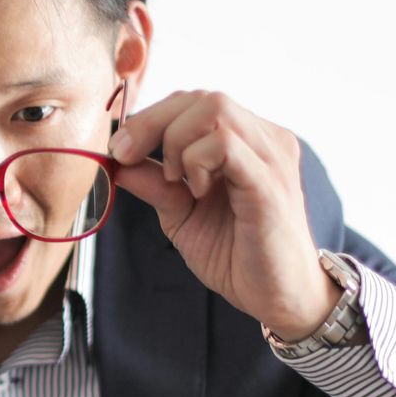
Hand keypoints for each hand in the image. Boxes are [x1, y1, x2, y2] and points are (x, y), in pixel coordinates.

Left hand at [108, 91, 336, 339]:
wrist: (278, 298)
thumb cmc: (237, 256)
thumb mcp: (182, 215)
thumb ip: (156, 185)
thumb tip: (117, 162)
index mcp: (249, 141)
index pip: (196, 102)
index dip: (151, 117)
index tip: (120, 149)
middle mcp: (266, 139)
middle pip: (203, 98)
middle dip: (152, 122)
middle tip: (126, 156)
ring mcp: (272, 157)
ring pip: (215, 109)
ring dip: (176, 140)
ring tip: (174, 180)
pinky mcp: (270, 183)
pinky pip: (226, 145)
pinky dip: (196, 161)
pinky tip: (195, 191)